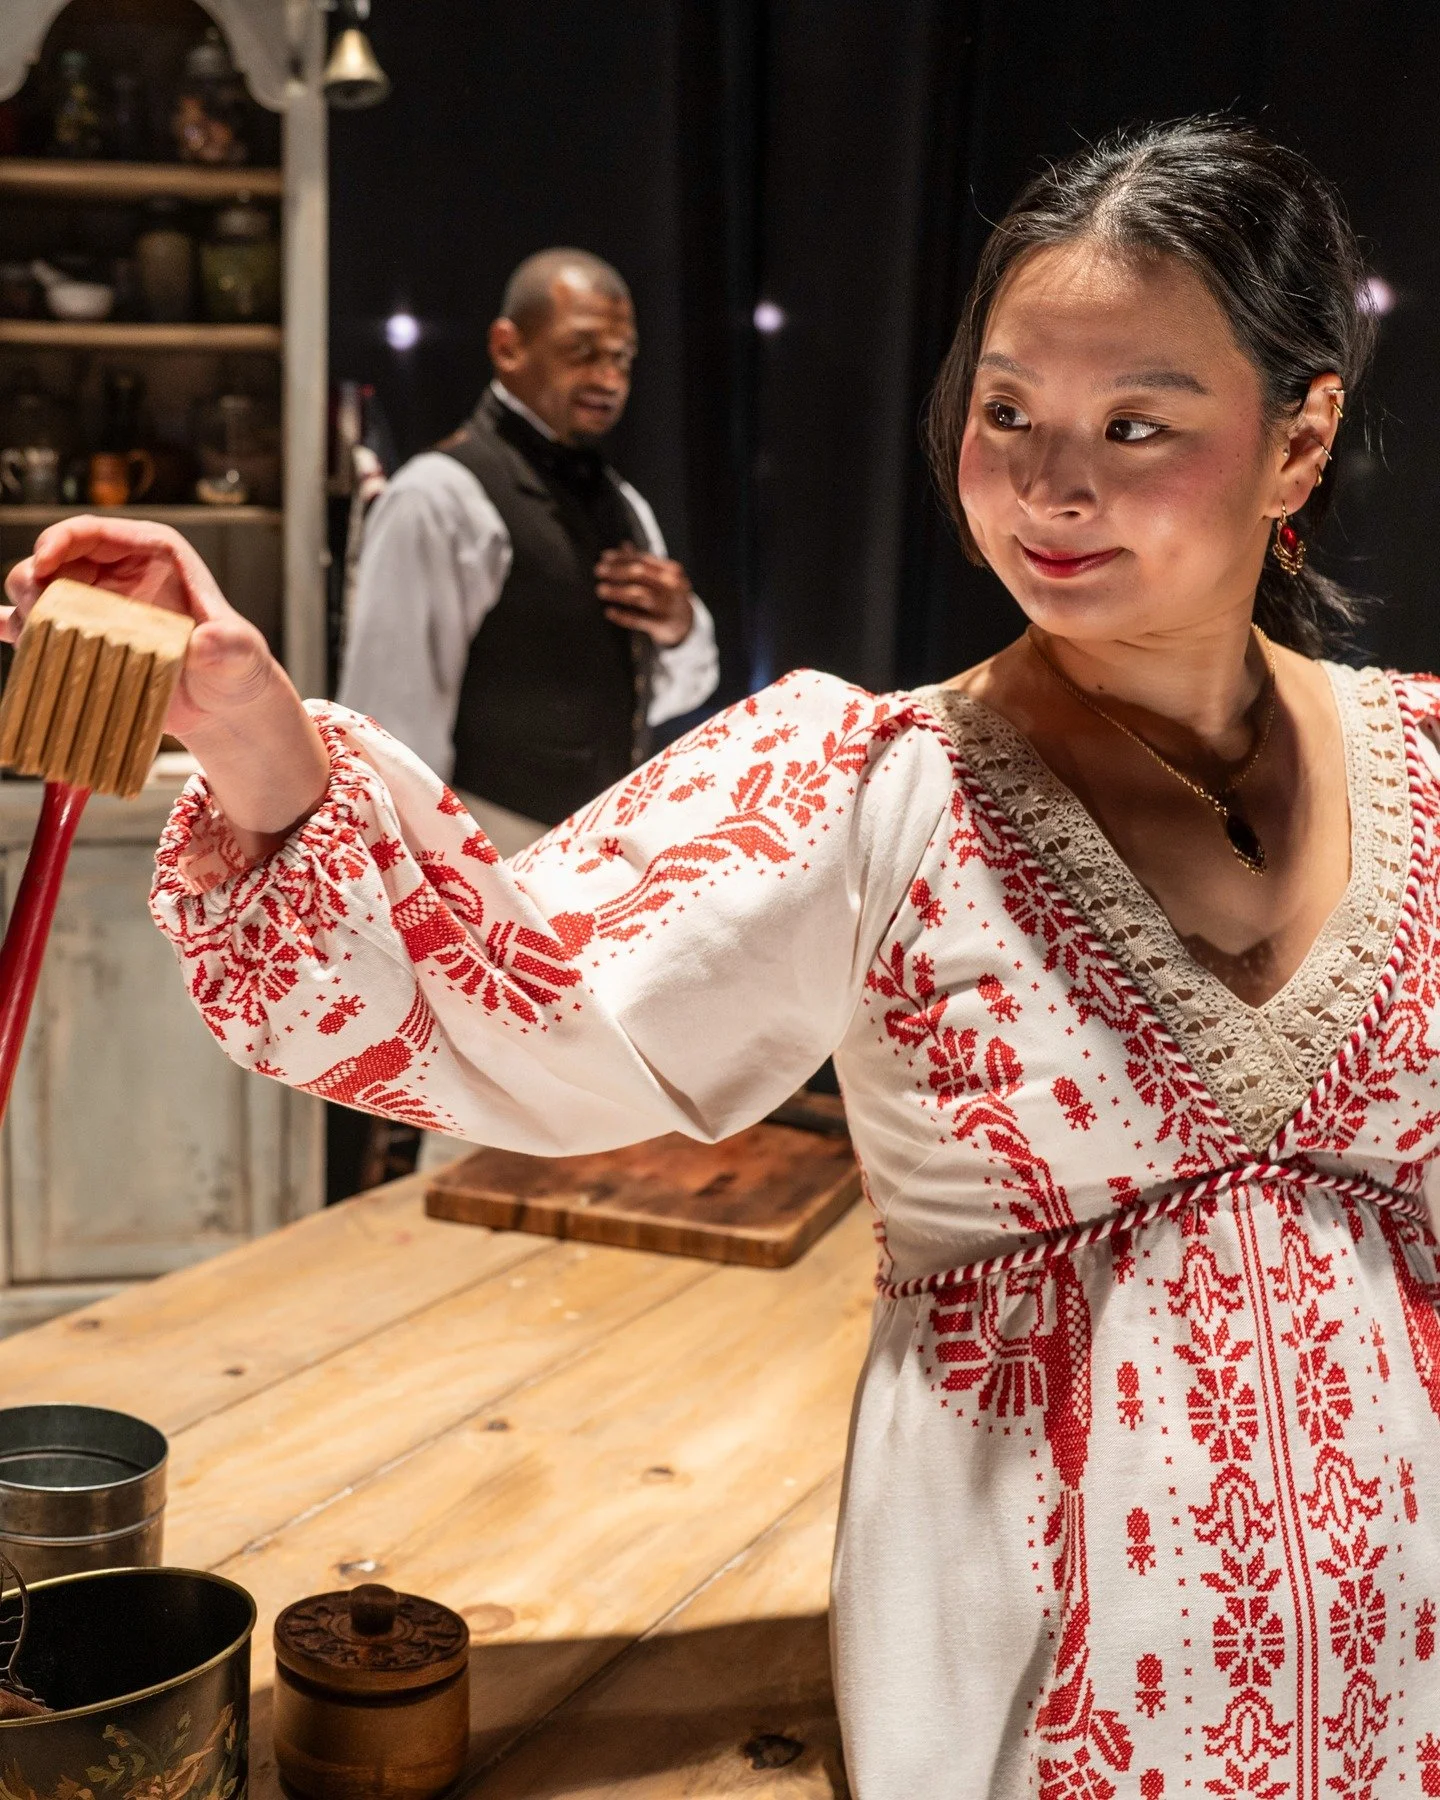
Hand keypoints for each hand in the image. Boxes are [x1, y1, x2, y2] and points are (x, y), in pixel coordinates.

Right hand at [3, 516, 273, 742]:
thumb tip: (203, 644)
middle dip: (35, 578)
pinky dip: (15, 627)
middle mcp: (118, 572)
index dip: (61, 539)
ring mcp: (97, 604)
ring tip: (36, 638)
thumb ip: (225, 644)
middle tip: (36, 611)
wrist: (224, 706)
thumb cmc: (238, 666)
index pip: (95, 531)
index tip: (44, 562)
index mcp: (153, 552)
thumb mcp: (239, 651)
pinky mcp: (85, 637)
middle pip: (55, 558)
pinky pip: (38, 625)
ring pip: (40, 591)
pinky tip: (4, 632)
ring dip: (28, 610)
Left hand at [594, 543, 693, 646]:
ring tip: (600, 590)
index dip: (622, 557)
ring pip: (638, 596)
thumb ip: (644, 562)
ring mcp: (668, 606)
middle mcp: (673, 586)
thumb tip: (623, 545)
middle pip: (639, 574)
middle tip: (598, 570)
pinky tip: (609, 612)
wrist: (685, 624)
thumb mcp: (661, 577)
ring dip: (617, 592)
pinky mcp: (662, 625)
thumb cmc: (667, 594)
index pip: (643, 559)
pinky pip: (638, 620)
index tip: (604, 557)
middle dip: (617, 571)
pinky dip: (622, 616)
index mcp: (672, 570)